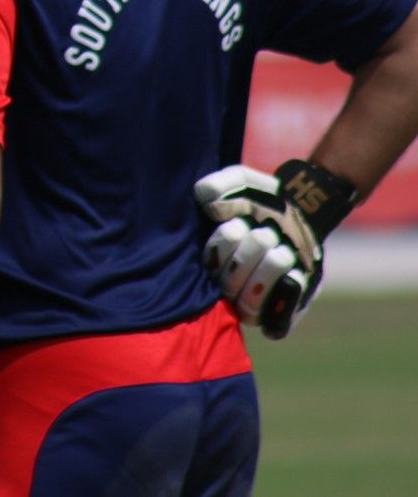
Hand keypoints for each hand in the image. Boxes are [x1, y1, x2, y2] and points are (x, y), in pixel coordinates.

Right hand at [194, 159, 356, 338]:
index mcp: (212, 256)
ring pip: (248, 308)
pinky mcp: (282, 312)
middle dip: (248, 257)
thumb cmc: (264, 198)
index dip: (223, 245)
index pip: (208, 263)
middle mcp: (228, 283)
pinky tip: (296, 275)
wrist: (304, 212)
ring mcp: (255, 301)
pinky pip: (276, 326)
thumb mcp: (242, 182)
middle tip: (269, 234)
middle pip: (228, 286)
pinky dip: (284, 303)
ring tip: (284, 252)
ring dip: (265, 277)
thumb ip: (221, 185)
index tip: (241, 224)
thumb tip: (205, 199)